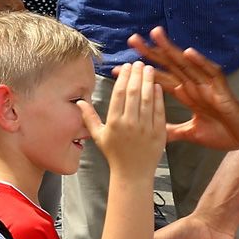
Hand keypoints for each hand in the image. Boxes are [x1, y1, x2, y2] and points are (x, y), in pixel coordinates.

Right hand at [82, 60, 166, 176]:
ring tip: (148, 69)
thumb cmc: (114, 155)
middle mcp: (129, 124)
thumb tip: (79, 102)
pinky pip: (159, 111)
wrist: (132, 174)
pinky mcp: (159, 133)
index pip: (119, 94)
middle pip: (133, 93)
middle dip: (136, 75)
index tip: (126, 66)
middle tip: (138, 63)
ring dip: (148, 82)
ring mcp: (145, 128)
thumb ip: (89, 118)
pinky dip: (158, 97)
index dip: (123, 78)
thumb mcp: (98, 136)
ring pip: (147, 99)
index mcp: (114, 123)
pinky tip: (157, 86)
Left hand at [131, 27, 238, 149]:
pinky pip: (211, 73)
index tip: (117, 69)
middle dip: (150, 53)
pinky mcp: (222, 89)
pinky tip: (189, 52)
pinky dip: (200, 62)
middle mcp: (194, 85)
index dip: (139, 74)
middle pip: (169, 65)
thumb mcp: (193, 133)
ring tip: (156, 34)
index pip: (158, 80)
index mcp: (186, 94)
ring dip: (172, 49)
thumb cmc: (225, 132)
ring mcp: (208, 85)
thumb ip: (174, 130)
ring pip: (187, 63)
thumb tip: (155, 132)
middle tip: (131, 40)